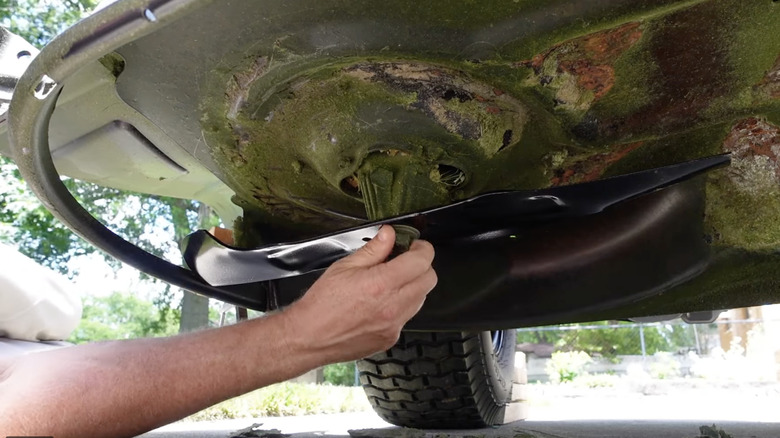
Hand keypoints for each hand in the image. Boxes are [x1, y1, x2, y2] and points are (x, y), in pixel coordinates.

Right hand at [281, 225, 436, 363]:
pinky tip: (382, 302)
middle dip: (422, 266)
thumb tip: (389, 234)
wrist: (309, 337)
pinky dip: (402, 306)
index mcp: (381, 284)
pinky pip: (407, 317)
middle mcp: (392, 307)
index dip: (423, 249)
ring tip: (390, 282)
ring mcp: (394, 325)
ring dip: (413, 286)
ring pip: (421, 299)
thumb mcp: (345, 266)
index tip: (416, 246)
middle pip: (429, 280)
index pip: (421, 261)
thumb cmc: (322, 304)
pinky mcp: (390, 338)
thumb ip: (373, 249)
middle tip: (405, 261)